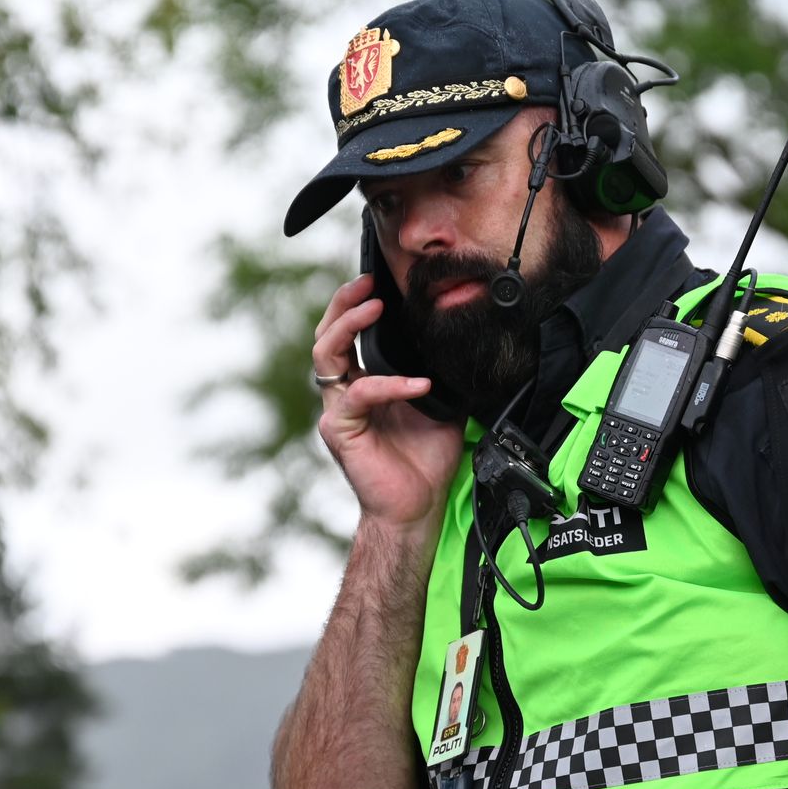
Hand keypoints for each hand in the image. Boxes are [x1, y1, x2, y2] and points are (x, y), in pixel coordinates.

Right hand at [312, 273, 463, 528]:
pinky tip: (418, 383)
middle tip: (368, 283)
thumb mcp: (440, 404)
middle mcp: (344, 392)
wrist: (417, 507)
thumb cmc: (426, 460)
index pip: (348, 335)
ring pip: (326, 355)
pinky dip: (389, 384)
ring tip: (374, 307)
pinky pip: (359, 394)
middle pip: (327, 335)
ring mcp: (338, 410)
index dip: (356, 305)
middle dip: (344, 304)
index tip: (378, 281)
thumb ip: (437, 372)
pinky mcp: (340, 430)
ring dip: (348, 326)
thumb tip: (461, 339)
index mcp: (363, 383)